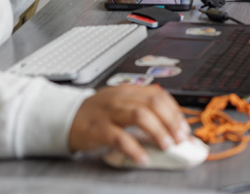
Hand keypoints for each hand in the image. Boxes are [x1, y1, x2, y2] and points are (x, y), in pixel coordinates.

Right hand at [68, 85, 189, 163]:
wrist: (65, 117)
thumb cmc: (97, 114)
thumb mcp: (120, 104)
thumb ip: (142, 109)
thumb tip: (169, 127)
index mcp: (129, 91)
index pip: (159, 95)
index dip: (175, 111)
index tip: (184, 127)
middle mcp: (120, 98)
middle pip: (153, 103)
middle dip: (171, 120)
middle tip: (179, 138)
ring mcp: (109, 112)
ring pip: (139, 115)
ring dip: (158, 131)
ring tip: (166, 145)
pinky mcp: (98, 129)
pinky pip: (119, 138)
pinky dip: (134, 148)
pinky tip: (143, 157)